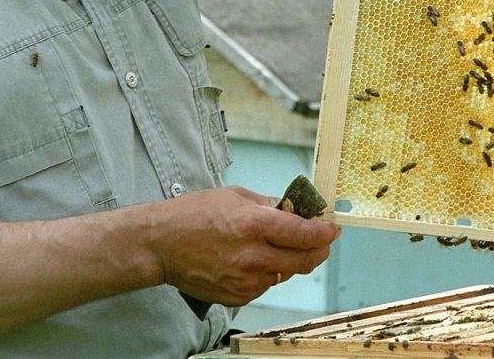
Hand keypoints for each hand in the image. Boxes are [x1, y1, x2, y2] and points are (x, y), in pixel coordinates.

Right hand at [148, 186, 339, 306]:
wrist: (162, 245)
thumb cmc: (192, 215)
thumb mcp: (233, 196)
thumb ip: (267, 205)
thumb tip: (292, 209)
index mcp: (253, 224)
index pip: (303, 233)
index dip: (324, 232)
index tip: (332, 229)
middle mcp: (253, 255)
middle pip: (303, 260)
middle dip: (318, 250)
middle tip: (321, 241)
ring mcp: (245, 280)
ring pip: (284, 274)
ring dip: (288, 260)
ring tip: (275, 246)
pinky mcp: (237, 296)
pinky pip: (264, 285)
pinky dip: (266, 273)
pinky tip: (251, 259)